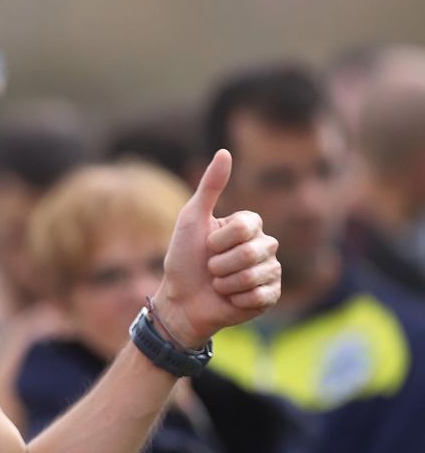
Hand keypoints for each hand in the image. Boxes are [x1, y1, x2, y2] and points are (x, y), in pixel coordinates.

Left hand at [151, 149, 279, 347]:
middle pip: (252, 251)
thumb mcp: (192, 219)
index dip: (219, 239)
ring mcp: (270, 271)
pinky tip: (229, 299)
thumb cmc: (183, 259)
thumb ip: (210, 186)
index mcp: (249, 225)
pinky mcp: (271, 296)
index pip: (246, 226)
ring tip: (218, 284)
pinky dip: (236, 299)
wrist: (180, 300)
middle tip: (210, 269)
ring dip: (225, 283)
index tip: (207, 245)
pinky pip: (260, 295)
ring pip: (255, 275)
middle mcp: (265, 245)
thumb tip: (225, 151)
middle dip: (220, 263)